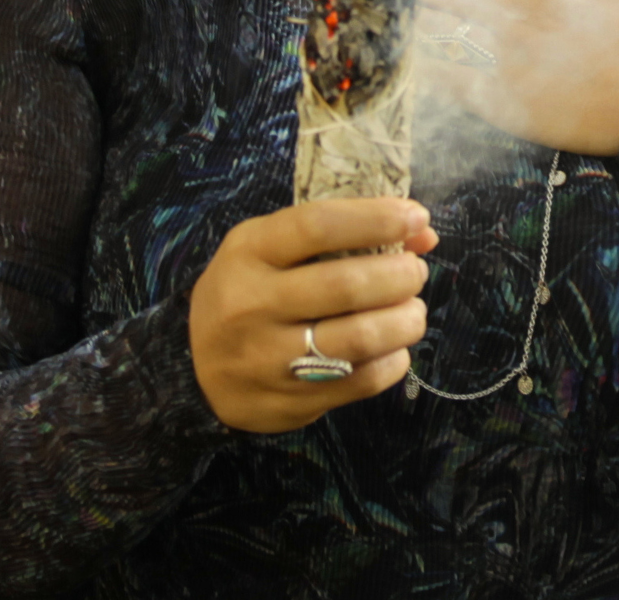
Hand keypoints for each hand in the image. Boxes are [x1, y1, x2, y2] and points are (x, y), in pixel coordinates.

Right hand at [188, 197, 436, 431]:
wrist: (195, 367)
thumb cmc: (247, 291)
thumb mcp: (273, 247)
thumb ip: (340, 233)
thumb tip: (423, 232)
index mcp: (248, 252)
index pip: (317, 226)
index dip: (375, 219)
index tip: (415, 217)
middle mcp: (252, 304)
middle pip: (344, 286)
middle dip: (399, 276)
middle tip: (416, 273)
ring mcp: (268, 358)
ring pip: (357, 339)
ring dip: (403, 321)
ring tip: (413, 312)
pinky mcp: (288, 401)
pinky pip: (358, 382)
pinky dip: (392, 362)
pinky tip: (395, 349)